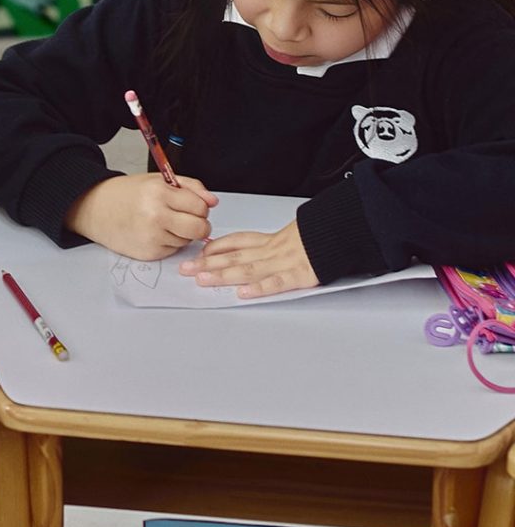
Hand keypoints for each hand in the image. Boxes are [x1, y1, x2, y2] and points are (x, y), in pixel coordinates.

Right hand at [64, 173, 216, 260]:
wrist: (96, 209)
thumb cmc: (127, 194)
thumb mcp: (158, 180)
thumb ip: (190, 187)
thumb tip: (213, 201)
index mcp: (160, 193)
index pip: (200, 206)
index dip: (200, 207)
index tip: (192, 206)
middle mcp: (156, 216)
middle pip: (200, 228)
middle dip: (199, 224)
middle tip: (187, 218)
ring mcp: (152, 237)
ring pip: (188, 241)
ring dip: (182, 234)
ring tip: (163, 223)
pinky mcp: (149, 253)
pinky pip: (174, 251)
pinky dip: (169, 243)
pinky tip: (154, 233)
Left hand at [178, 219, 317, 297]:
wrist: (341, 233)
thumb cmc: (315, 237)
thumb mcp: (285, 237)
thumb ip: (261, 245)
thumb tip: (235, 251)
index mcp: (268, 241)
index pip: (235, 242)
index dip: (213, 248)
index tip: (195, 254)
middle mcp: (271, 251)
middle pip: (234, 257)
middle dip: (207, 264)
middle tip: (186, 270)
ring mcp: (284, 263)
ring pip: (248, 269)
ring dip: (223, 275)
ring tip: (203, 280)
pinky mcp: (300, 276)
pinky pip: (277, 282)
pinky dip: (259, 288)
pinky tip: (243, 293)